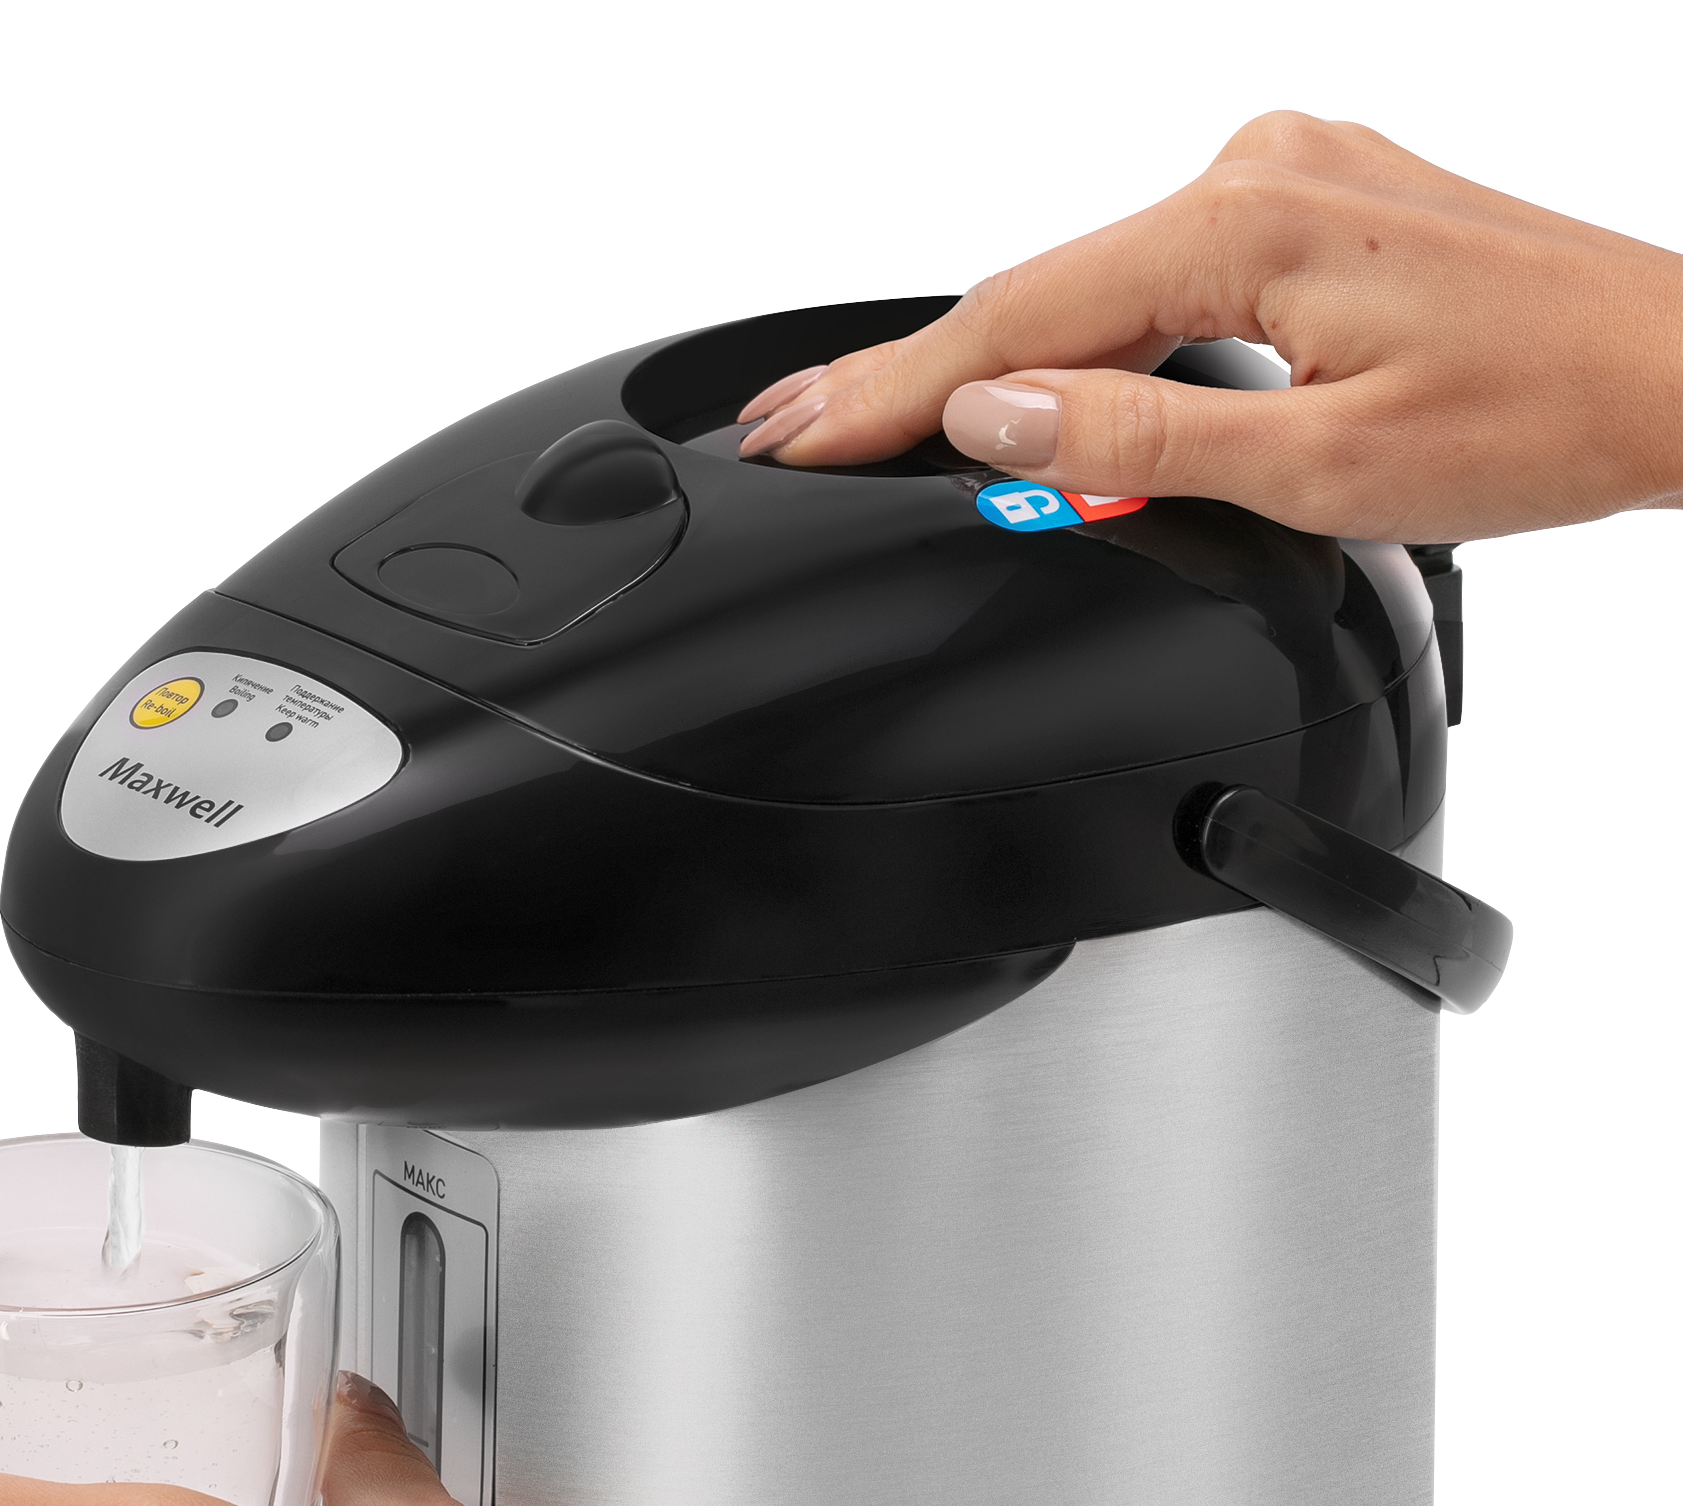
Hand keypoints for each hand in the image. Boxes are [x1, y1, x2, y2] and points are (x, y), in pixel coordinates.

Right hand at [737, 112, 1682, 541]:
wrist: (1679, 374)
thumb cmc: (1544, 414)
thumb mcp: (1320, 464)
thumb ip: (1140, 437)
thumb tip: (995, 416)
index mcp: (1246, 219)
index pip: (1016, 319)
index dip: (890, 391)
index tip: (795, 435)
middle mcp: (1258, 169)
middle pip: (1038, 290)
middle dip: (906, 372)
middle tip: (785, 422)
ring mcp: (1285, 179)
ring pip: (1093, 284)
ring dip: (989, 358)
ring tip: (872, 417)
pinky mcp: (1308, 208)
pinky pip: (1154, 274)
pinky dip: (1081, 336)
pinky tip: (1025, 378)